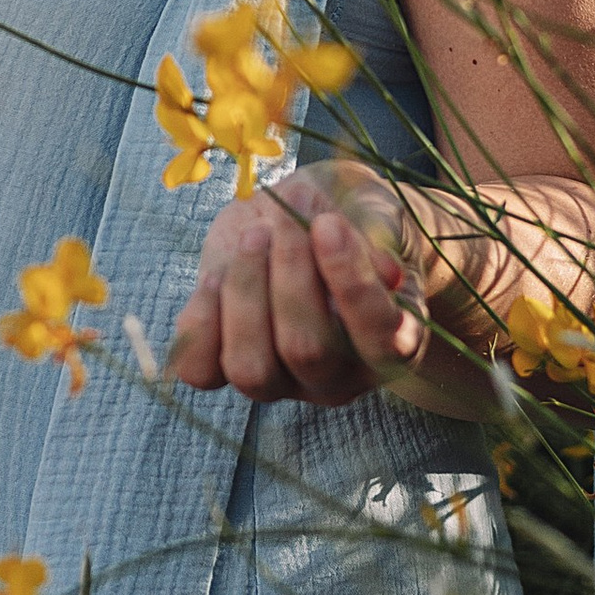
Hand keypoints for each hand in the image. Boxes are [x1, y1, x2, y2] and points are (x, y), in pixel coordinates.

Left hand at [168, 161, 428, 407]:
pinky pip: (200, 370)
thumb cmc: (352, 217)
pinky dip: (202, 321)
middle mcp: (340, 377)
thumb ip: (378, 237)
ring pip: (251, 369)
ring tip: (253, 238)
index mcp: (394, 343)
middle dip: (288, 278)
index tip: (327, 224)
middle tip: (282, 222)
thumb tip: (384, 274)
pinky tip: (216, 275)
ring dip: (245, 294)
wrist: (309, 217)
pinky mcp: (227, 369)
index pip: (380, 339)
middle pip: (307, 352)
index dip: (351, 283)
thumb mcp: (373, 212)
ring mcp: (283, 382)